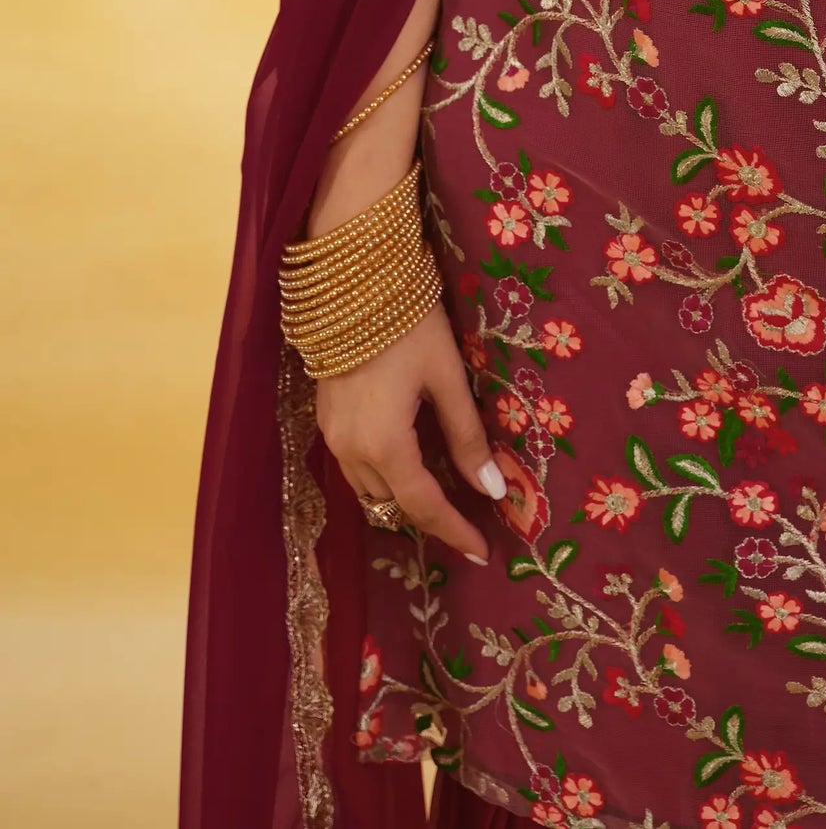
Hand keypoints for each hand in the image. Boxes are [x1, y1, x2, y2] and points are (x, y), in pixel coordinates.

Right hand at [313, 300, 503, 563]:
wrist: (351, 282)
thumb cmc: (409, 325)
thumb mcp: (447, 377)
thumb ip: (468, 436)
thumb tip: (494, 489)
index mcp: (385, 446)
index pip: (424, 506)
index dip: (454, 530)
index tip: (482, 550)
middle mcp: (351, 452)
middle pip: (393, 503)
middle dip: (430, 514)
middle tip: (469, 518)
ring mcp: (331, 436)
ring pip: (369, 488)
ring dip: (403, 496)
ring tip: (442, 494)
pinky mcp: (324, 419)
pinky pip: (354, 465)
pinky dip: (383, 473)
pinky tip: (408, 460)